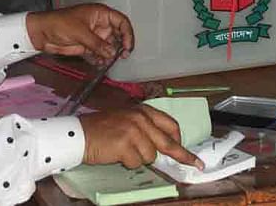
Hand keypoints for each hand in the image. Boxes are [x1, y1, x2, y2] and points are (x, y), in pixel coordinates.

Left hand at [26, 4, 133, 65]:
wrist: (41, 33)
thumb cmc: (58, 23)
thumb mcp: (80, 32)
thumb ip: (97, 43)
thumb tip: (112, 52)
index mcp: (100, 13)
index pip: (121, 21)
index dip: (127, 33)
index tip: (127, 46)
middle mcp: (99, 24)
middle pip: (117, 35)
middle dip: (120, 46)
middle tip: (121, 57)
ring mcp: (93, 36)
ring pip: (108, 47)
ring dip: (109, 55)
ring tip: (107, 62)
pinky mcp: (87, 47)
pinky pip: (98, 54)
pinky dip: (100, 60)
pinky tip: (99, 64)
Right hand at [79, 106, 203, 169]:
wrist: (79, 134)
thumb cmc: (101, 129)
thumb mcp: (126, 119)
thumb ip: (145, 128)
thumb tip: (163, 145)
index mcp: (142, 111)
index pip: (170, 125)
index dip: (180, 140)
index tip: (188, 151)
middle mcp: (140, 118)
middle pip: (167, 142)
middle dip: (183, 155)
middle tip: (196, 164)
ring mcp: (134, 131)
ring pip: (150, 156)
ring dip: (138, 158)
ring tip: (122, 150)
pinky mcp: (125, 144)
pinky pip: (136, 162)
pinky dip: (127, 162)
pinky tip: (116, 154)